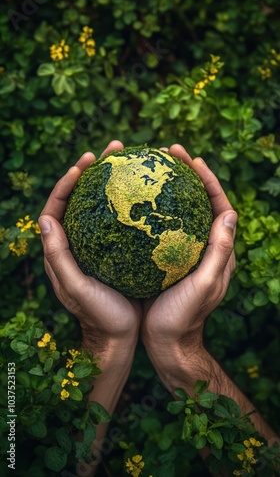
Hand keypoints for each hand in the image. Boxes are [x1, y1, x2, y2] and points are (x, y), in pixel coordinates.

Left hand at [38, 140, 141, 354]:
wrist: (117, 338)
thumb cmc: (98, 315)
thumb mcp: (76, 288)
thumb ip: (59, 256)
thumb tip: (45, 220)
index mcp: (62, 249)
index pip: (59, 205)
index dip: (68, 181)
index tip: (86, 162)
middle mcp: (78, 243)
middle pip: (82, 198)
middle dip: (94, 170)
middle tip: (115, 148)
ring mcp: (98, 246)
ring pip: (104, 206)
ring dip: (116, 182)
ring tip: (133, 161)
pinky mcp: (117, 252)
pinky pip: (123, 221)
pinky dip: (133, 204)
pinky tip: (151, 194)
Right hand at [141, 144, 236, 365]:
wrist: (167, 343)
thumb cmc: (184, 318)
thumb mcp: (203, 285)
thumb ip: (219, 251)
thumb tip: (229, 213)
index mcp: (219, 251)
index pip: (218, 206)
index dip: (207, 180)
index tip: (191, 159)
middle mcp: (203, 247)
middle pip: (197, 203)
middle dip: (185, 175)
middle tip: (166, 153)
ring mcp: (183, 252)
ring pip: (178, 212)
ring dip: (166, 188)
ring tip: (149, 169)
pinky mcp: (165, 259)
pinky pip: (160, 227)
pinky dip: (150, 210)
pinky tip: (132, 202)